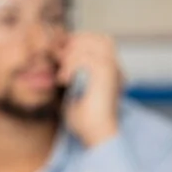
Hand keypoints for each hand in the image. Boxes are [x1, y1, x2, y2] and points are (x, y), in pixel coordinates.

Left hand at [58, 31, 122, 147]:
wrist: (96, 134)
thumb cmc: (84, 120)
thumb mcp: (73, 91)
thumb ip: (69, 72)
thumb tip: (55, 55)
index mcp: (111, 72)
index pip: (99, 42)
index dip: (79, 41)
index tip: (58, 53)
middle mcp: (116, 68)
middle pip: (99, 37)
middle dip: (76, 43)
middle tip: (58, 59)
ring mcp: (114, 70)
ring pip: (94, 43)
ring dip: (73, 54)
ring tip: (63, 73)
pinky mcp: (107, 74)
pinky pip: (86, 57)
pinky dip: (71, 65)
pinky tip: (65, 80)